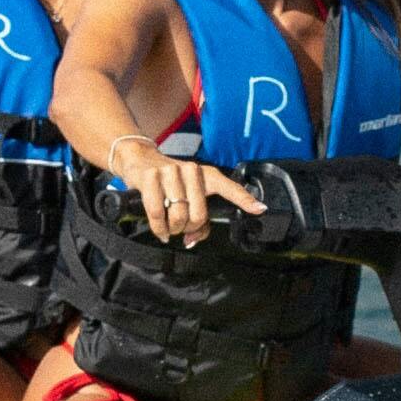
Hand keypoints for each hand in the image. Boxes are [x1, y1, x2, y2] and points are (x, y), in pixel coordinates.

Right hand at [113, 137, 262, 247]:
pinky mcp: (150, 177)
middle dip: (188, 228)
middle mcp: (191, 171)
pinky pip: (156, 213)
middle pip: (198, 215)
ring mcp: (170, 172)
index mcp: (206, 175)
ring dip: (172, 229)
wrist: (140, 160)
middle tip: (181, 227)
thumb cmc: (168, 183)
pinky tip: (160, 231)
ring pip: (178, 216)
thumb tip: (191, 240)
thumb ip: (197, 220)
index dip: (244, 199)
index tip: (259, 209)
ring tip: (169, 226)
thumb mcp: (187, 195)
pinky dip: (158, 228)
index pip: (228, 187)